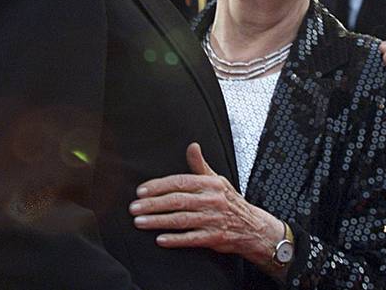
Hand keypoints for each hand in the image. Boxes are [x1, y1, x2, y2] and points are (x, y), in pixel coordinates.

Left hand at [130, 143, 285, 270]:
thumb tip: (192, 146)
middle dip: (153, 204)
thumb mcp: (217, 180)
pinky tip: (160, 239)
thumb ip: (200, 165)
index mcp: (210, 184)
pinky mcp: (214, 237)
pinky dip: (175, 239)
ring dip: (158, 221)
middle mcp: (212, 200)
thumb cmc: (229, 201)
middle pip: (177, 201)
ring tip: (139, 222)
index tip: (141, 191)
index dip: (159, 186)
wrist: (252, 226)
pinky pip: (191, 238)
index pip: (180, 182)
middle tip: (134, 208)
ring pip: (181, 219)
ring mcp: (213, 219)